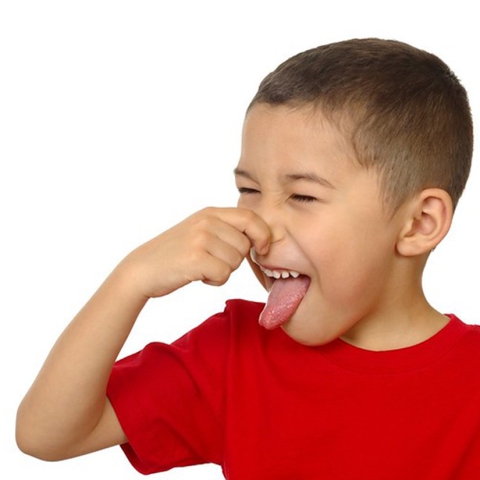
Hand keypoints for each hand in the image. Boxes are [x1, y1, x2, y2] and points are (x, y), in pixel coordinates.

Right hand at [119, 207, 270, 298]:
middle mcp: (207, 221)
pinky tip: (198, 276)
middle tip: (212, 261)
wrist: (143, 269)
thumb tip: (264, 239)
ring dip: (223, 271)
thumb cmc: (176, 254)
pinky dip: (214, 280)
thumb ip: (227, 229)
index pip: (251, 217)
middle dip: (235, 259)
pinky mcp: (195, 257)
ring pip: (236, 261)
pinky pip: (224, 274)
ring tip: (202, 267)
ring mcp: (200, 238)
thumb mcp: (201, 231)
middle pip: (245, 245)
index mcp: (211, 212)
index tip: (262, 249)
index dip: (263, 235)